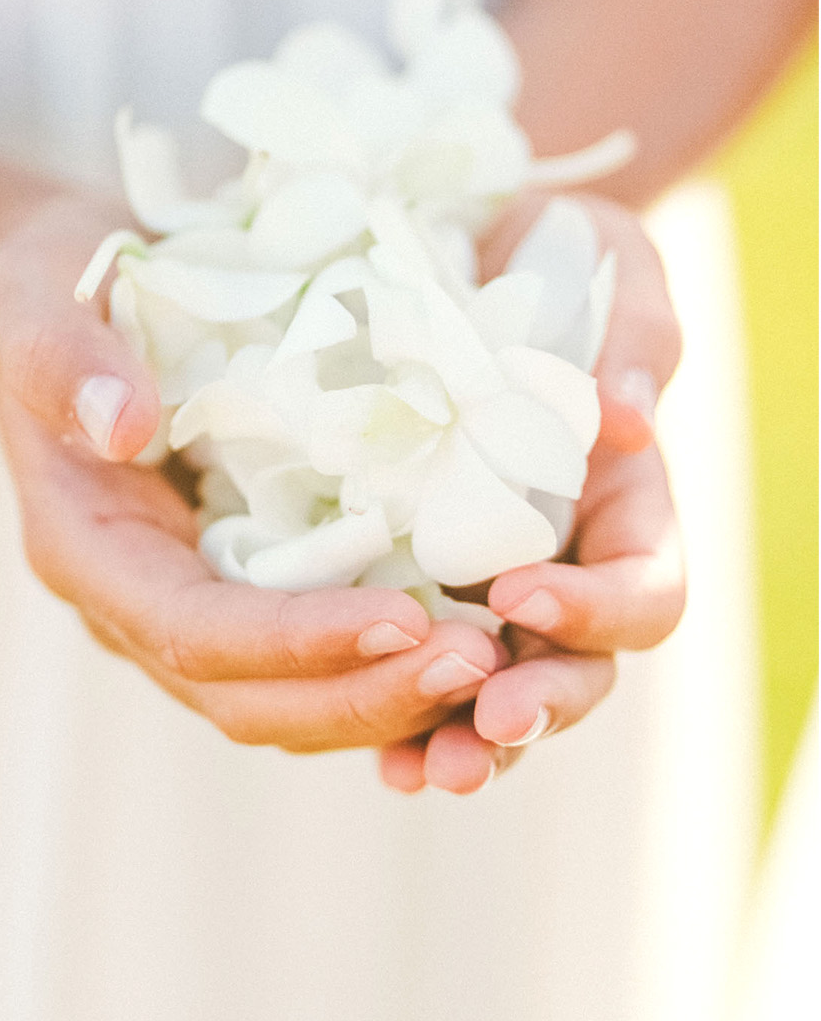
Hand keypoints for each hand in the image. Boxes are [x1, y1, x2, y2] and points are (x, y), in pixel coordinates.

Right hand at [0, 198, 508, 751]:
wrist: (64, 299)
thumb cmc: (54, 290)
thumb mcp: (41, 301)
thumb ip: (67, 362)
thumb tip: (125, 423)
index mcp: (85, 551)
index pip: (191, 634)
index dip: (296, 641)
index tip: (408, 617)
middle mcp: (133, 606)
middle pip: (248, 699)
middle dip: (364, 693)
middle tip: (484, 662)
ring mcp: (189, 610)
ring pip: (291, 704)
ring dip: (392, 698)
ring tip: (501, 664)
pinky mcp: (244, 593)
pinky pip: (319, 665)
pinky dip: (393, 669)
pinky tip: (483, 641)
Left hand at [377, 194, 687, 792]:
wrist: (456, 248)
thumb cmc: (549, 249)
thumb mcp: (606, 262)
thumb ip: (633, 334)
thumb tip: (630, 419)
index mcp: (624, 504)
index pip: (643, 590)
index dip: (598, 607)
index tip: (522, 590)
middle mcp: (565, 562)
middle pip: (576, 669)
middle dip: (537, 706)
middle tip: (485, 726)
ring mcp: (488, 588)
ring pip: (496, 694)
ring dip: (465, 740)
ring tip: (424, 772)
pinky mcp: (407, 589)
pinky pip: (411, 673)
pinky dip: (397, 717)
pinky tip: (376, 753)